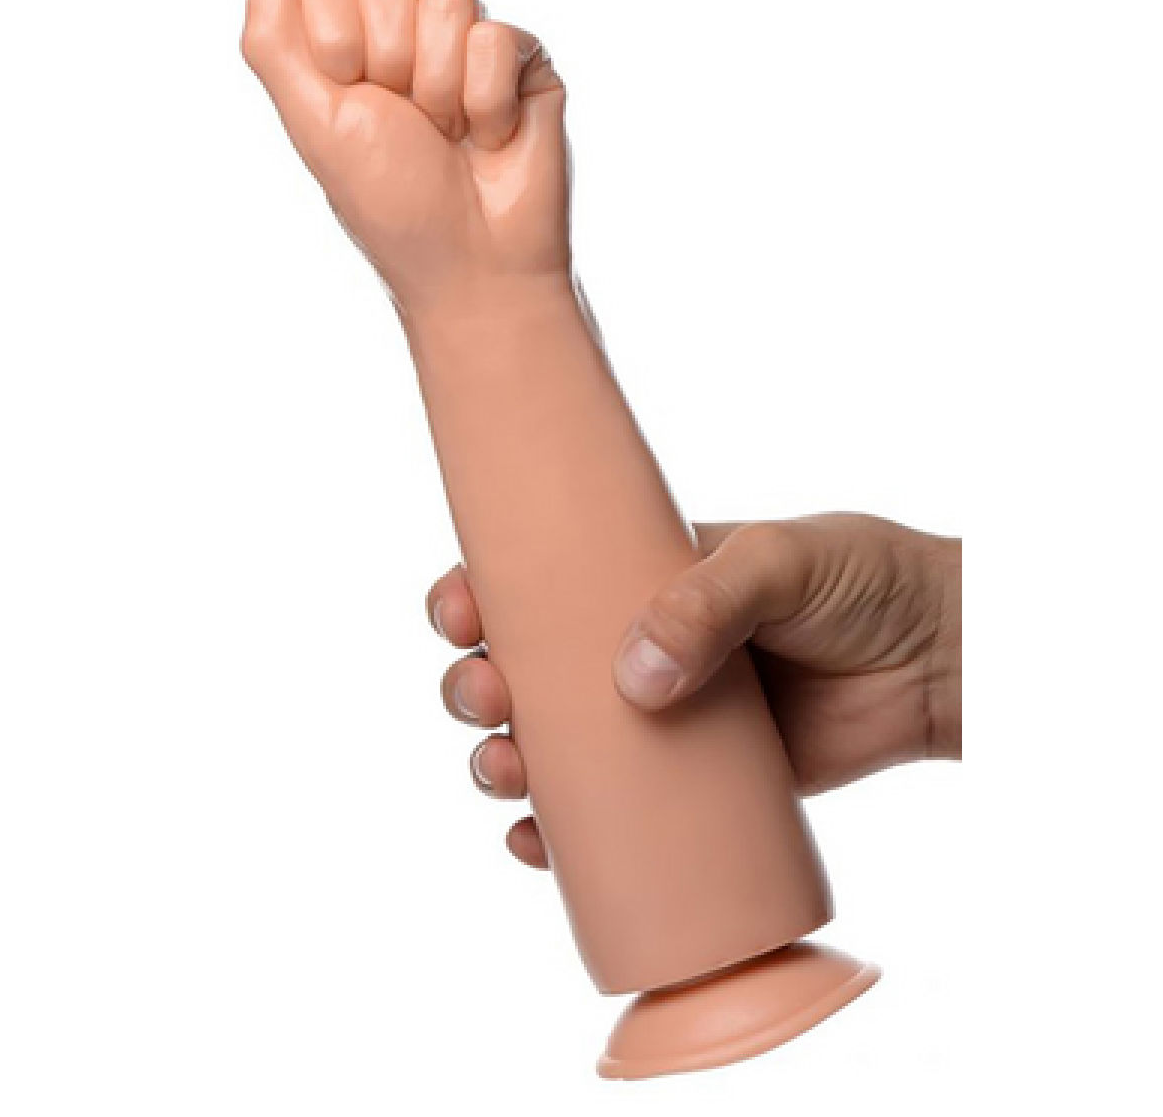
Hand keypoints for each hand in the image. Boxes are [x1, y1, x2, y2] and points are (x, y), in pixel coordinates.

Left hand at [240, 0, 569, 318]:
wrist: (472, 263)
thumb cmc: (395, 207)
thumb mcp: (316, 126)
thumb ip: (273, 42)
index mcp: (348, 44)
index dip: (334, 36)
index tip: (350, 96)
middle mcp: (407, 34)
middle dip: (390, 56)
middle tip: (407, 122)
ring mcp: (466, 43)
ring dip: (441, 87)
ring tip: (450, 135)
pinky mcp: (521, 60)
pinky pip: (497, 38)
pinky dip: (488, 103)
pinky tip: (490, 140)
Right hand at [426, 514, 961, 868]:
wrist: (943, 660)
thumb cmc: (862, 583)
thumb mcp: (780, 560)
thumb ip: (709, 600)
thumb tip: (636, 681)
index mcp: (644, 576)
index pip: (543, 580)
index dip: (483, 595)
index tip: (459, 612)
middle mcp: (640, 647)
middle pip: (529, 671)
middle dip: (481, 686)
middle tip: (485, 698)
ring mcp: (664, 720)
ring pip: (556, 746)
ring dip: (505, 761)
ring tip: (505, 773)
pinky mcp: (698, 786)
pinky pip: (612, 814)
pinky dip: (561, 834)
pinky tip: (536, 842)